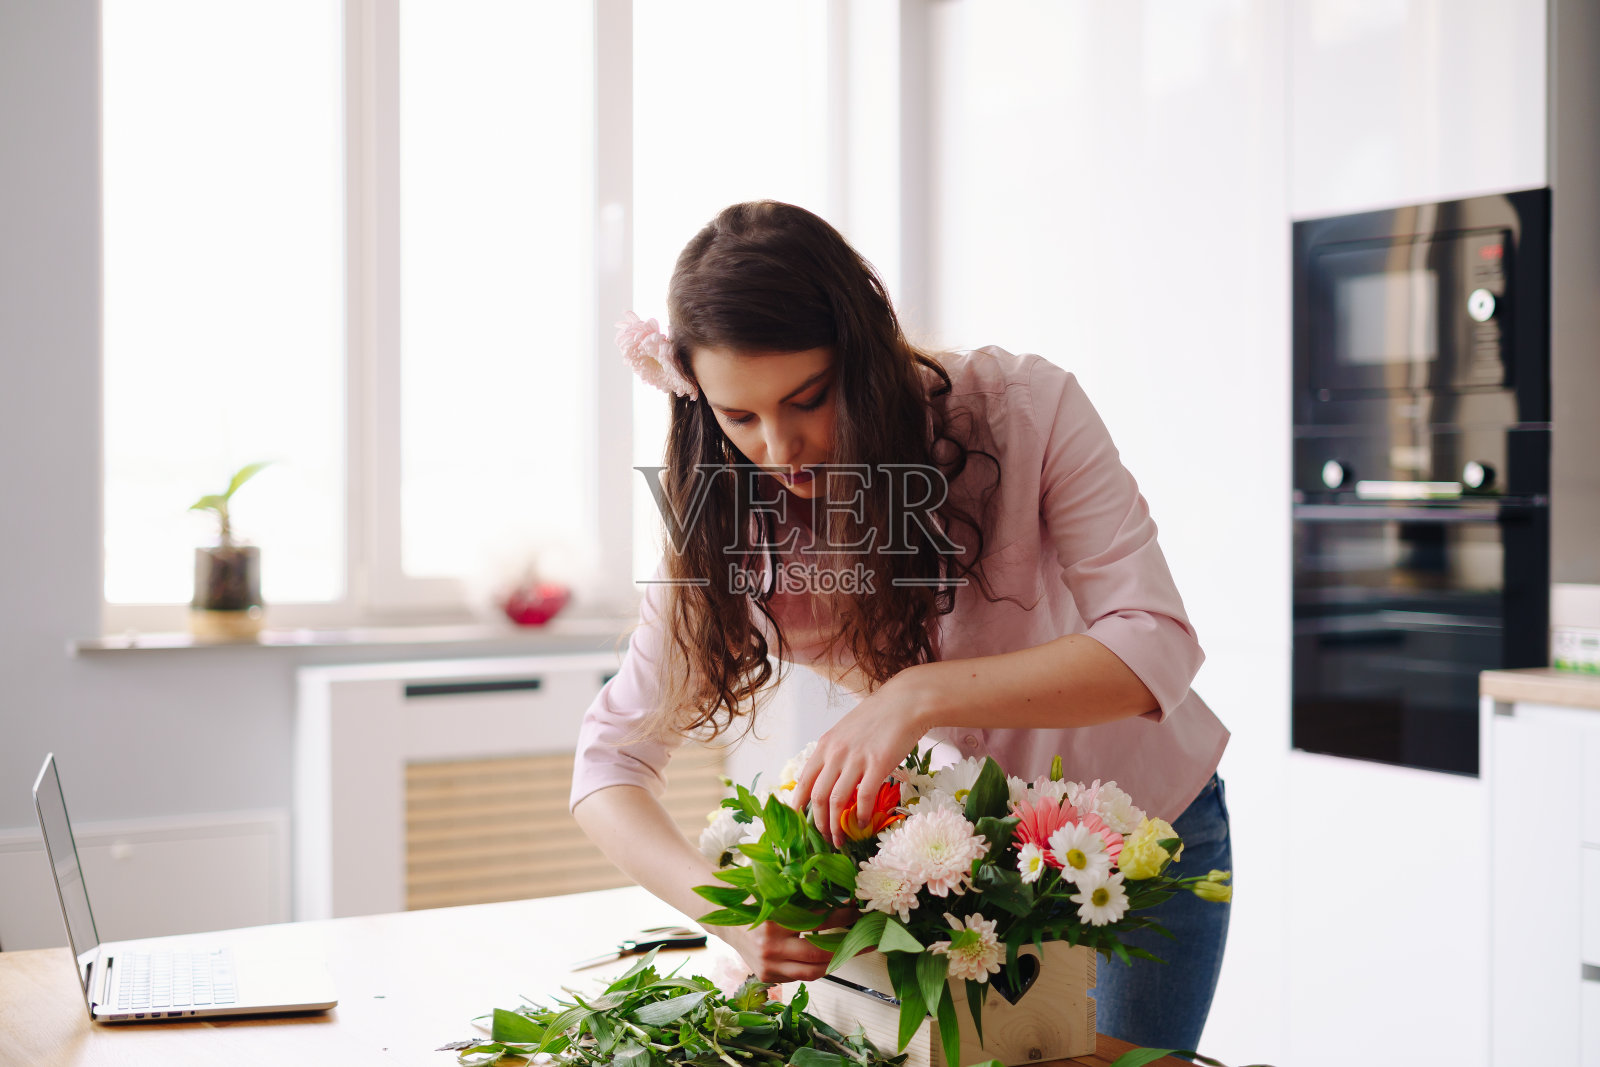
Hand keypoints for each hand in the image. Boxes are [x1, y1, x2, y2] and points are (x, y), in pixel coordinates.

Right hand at [717, 907, 855, 982]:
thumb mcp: (779, 895)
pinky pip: (799, 976)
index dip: (841, 918)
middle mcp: (771, 946)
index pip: (817, 921)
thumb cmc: (757, 903)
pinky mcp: (768, 976)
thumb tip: (843, 902)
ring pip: (811, 972)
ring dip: (834, 962)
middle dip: (846, 946)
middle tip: (865, 939)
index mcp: (775, 920)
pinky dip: (815, 968)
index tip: (857, 913)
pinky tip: (827, 958)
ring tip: (851, 952)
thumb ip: (805, 899)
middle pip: (817, 953)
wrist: (727, 922)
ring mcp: (769, 965)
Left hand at [790, 667, 934, 846]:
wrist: (905, 702)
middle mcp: (836, 753)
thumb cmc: (878, 716)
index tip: (801, 821)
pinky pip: (863, 797)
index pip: (804, 780)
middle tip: (824, 838)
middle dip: (819, 822)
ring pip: (836, 801)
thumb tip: (829, 777)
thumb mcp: (846, 731)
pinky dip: (860, 815)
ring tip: (841, 839)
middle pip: (818, 796)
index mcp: (826, 745)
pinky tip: (862, 824)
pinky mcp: (878, 765)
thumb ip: (835, 753)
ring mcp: (856, 759)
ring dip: (837, 825)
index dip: (800, 804)